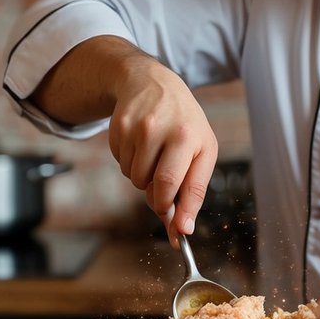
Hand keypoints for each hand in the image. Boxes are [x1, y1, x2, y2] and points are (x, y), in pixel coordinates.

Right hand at [107, 54, 217, 241]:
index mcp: (190, 136)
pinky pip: (122, 165)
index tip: (181, 235)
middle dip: (160, 199)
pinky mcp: (118, 128)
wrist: (152, 83)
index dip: (180, 215)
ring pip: (135, 179)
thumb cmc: (183, 123)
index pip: (181, 185)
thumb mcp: (202, 148)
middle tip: (166, 190)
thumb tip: (183, 229)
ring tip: (156, 154)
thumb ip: (194, 188)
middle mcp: (164, 130)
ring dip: (145, 178)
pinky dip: (131, 163)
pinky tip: (141, 144)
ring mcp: (138, 128)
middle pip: (155, 187)